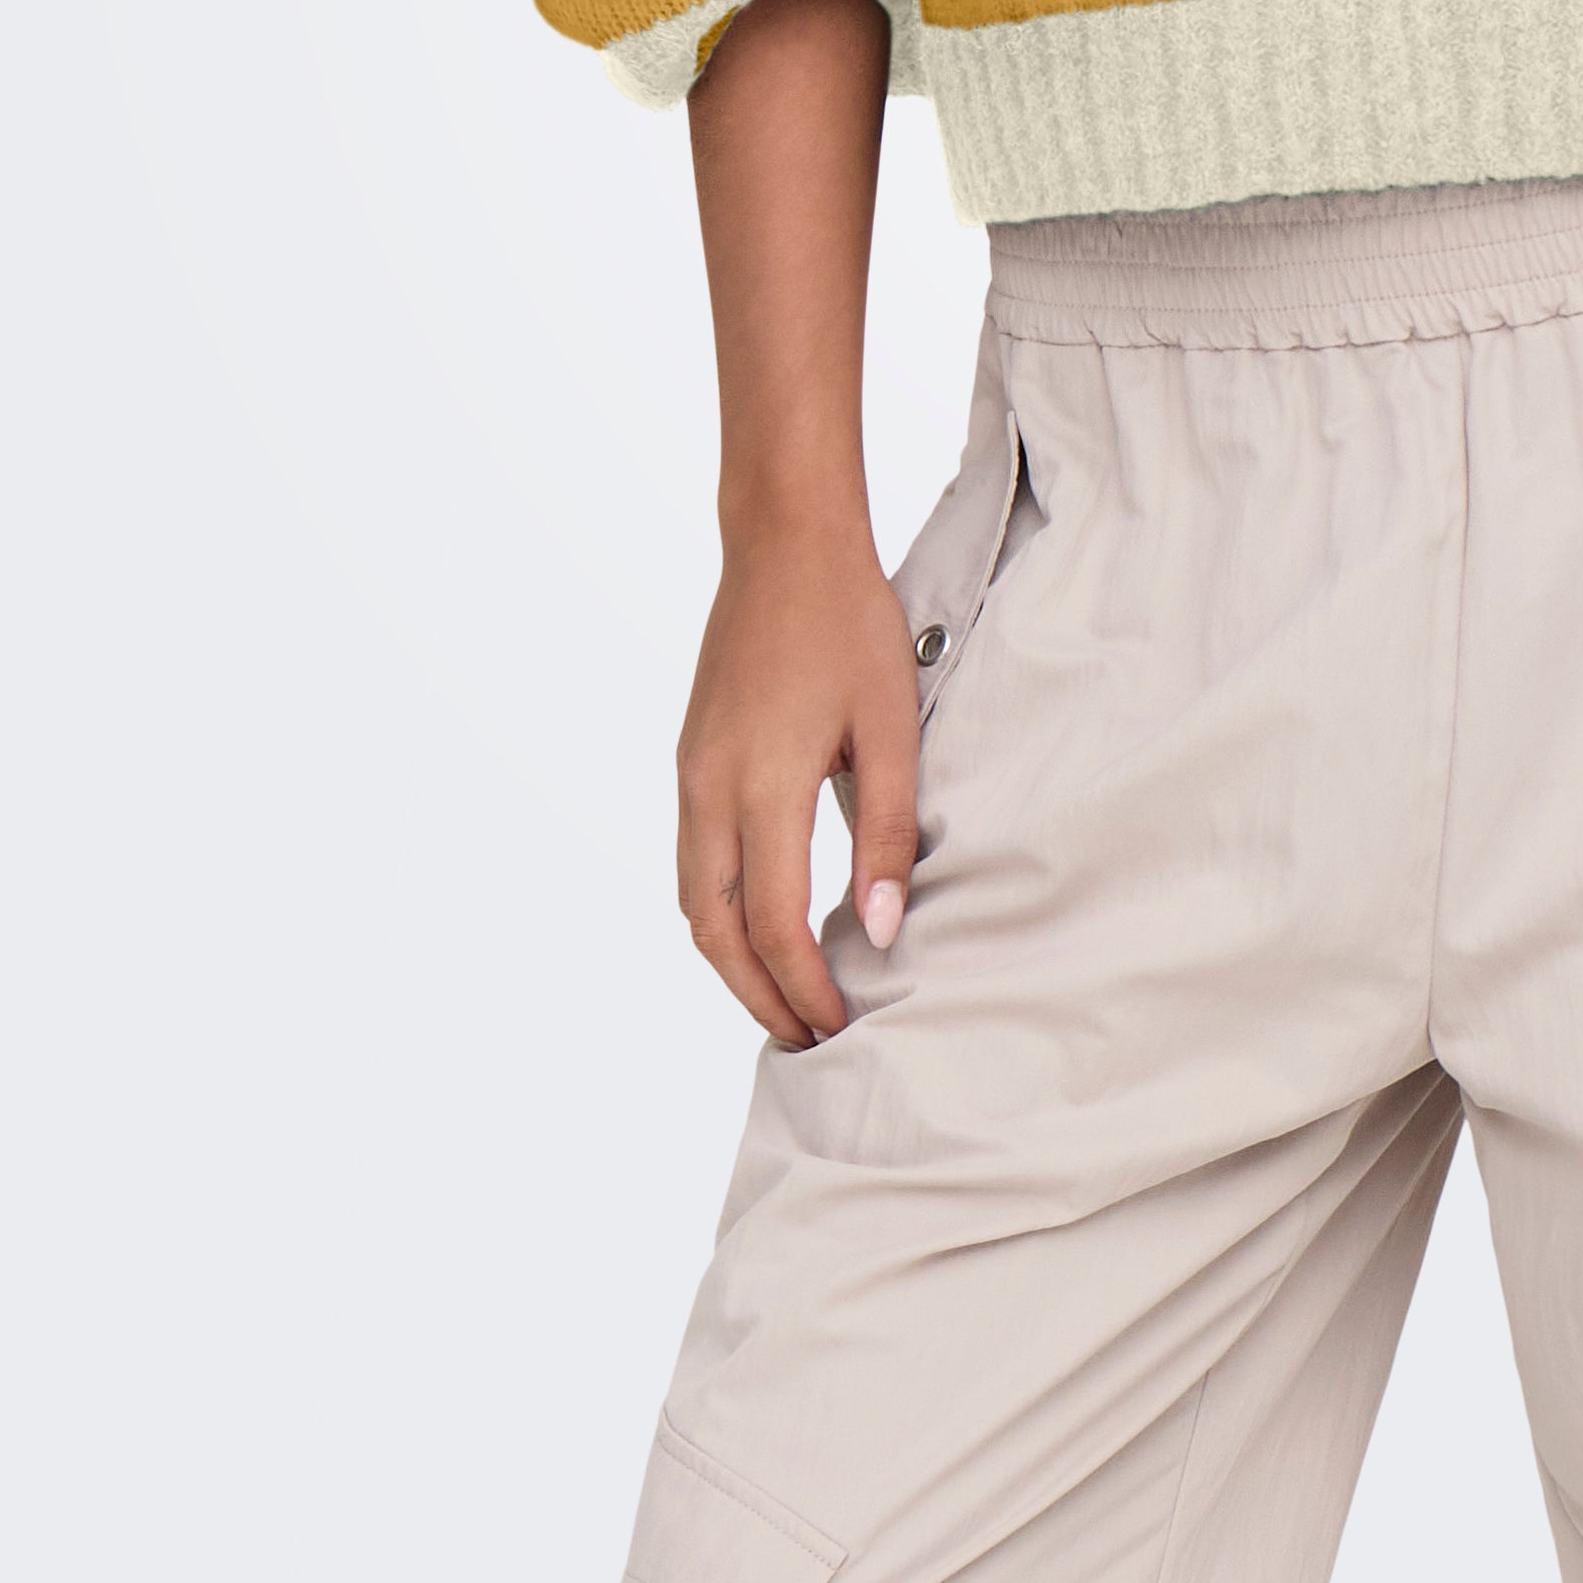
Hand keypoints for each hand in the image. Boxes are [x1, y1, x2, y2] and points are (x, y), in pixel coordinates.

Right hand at [674, 515, 922, 1045]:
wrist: (784, 543)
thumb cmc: (849, 624)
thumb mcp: (892, 725)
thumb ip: (887, 833)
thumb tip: (882, 930)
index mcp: (760, 783)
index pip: (771, 924)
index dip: (804, 987)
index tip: (842, 1024)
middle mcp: (708, 788)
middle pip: (714, 932)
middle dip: (758, 996)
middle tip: (809, 1039)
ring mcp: (690, 773)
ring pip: (693, 902)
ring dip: (733, 961)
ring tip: (786, 997)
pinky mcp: (690, 758)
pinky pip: (693, 862)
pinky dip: (721, 913)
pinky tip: (762, 924)